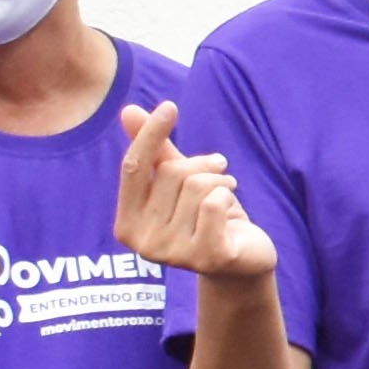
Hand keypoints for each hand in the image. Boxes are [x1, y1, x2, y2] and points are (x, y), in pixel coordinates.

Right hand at [116, 102, 278, 279]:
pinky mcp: (206, 257)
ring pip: (197, 186)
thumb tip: (128, 111)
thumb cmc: (205, 218)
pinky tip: (232, 212)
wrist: (241, 262)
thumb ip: (156, 152)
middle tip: (219, 170)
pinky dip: (228, 197)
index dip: (150, 134)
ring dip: (220, 181)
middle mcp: (143, 243)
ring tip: (226, 192)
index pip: (133, 168)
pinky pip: (215, 203)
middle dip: (202, 165)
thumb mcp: (179, 183)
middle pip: (172, 173)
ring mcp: (173, 254)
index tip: (170, 106)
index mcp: (127, 224)